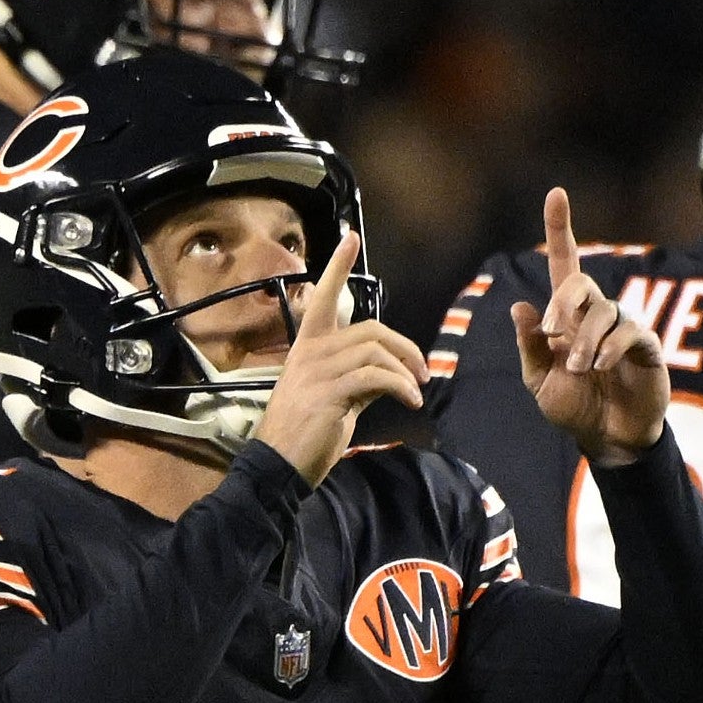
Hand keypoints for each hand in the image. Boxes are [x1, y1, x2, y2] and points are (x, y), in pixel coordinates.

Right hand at [256, 230, 430, 485]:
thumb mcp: (334, 399)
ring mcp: (319, 370)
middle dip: (405, 347)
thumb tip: (388, 375)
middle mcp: (311, 352)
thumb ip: (357, 379)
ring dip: (405, 371)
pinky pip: (377, 377)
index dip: (338, 266)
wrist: (279, 466)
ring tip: (416, 392)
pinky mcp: (330, 391)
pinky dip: (401, 387)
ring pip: (376, 352)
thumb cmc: (304, 435)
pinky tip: (410, 401)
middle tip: (423, 371)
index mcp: (307, 348)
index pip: (323, 298)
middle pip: (371, 330)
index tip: (351, 237)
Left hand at [511, 186, 667, 461]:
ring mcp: (623, 326)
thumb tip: (521, 306)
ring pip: (603, 310)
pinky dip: (609, 347)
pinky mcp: (646, 345)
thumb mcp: (539, 381)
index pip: (563, 264)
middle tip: (553, 334)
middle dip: (563, 303)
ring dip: (584, 340)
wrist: (606, 438)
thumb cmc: (573, 407)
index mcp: (567, 317)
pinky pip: (629, 331)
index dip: (559, 229)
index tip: (556, 193)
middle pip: (579, 281)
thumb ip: (530, 346)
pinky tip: (599, 366)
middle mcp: (595, 314)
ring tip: (579, 369)